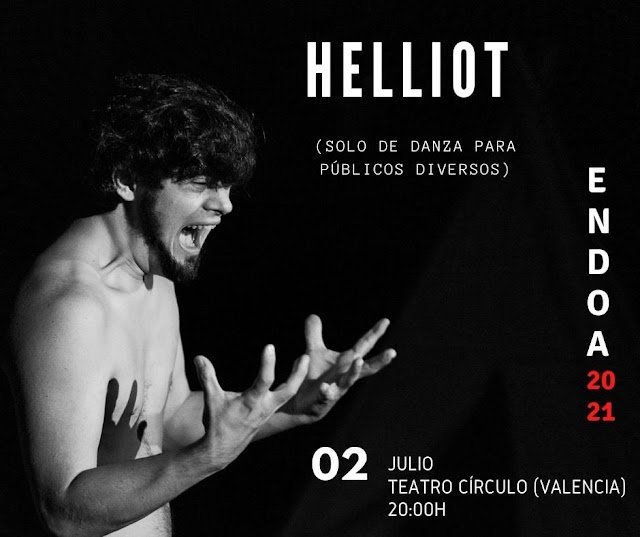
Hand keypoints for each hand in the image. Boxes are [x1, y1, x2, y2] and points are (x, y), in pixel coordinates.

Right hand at [194, 345, 308, 470]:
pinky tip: (295, 374)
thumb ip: (207, 377)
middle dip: (298, 374)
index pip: (264, 381)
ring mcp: (269, 411)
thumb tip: (198, 357)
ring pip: (290, 393)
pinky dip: (292, 386)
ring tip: (305, 360)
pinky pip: (286, 398)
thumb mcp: (211, 399)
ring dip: (298, 377)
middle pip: (288, 390)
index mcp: (251, 402)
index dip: (268, 363)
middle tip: (308, 355)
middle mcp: (264, 407)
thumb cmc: (217, 423)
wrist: (223, 449)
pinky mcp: (270, 413)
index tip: (270, 346)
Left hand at [282, 315, 395, 422]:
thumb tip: (313, 315)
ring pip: (349, 381)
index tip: (386, 320)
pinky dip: (327, 391)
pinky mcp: (324, 401)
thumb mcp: (314, 353)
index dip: (375, 333)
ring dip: (354, 371)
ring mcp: (337, 389)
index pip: (364, 346)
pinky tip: (325, 387)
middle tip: (392, 352)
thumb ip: (314, 335)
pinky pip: (327, 396)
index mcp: (346, 362)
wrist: (301, 403)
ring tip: (358, 360)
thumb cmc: (313, 377)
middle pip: (366, 368)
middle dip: (379, 361)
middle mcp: (345, 376)